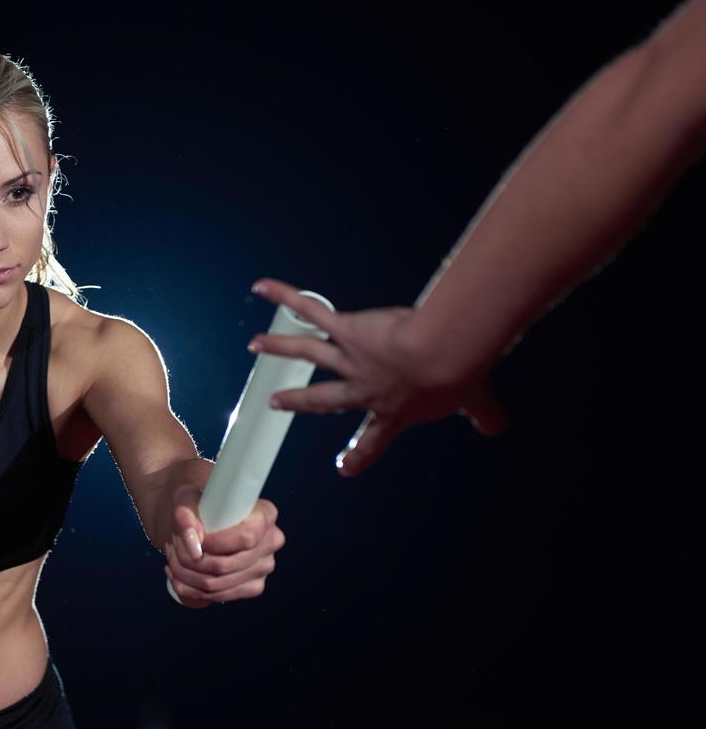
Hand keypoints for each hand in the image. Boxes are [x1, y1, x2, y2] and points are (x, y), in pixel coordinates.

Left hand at [163, 487, 282, 607]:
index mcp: (265, 514)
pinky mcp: (253, 587)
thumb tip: (195, 544)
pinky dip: (193, 590)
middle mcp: (272, 541)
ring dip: (188, 575)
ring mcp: (264, 567)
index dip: (217, 543)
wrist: (199, 522)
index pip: (247, 536)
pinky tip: (178, 576)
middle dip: (193, 560)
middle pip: (229, 564)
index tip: (195, 539)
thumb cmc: (197, 506)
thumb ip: (185, 515)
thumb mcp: (186, 500)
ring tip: (172, 559)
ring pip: (220, 583)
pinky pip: (221, 596)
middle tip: (173, 546)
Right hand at [248, 277, 507, 475]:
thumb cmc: (457, 377)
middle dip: (298, 401)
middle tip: (276, 403)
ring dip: (279, 347)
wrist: (440, 356)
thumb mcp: (478, 401)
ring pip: (306, 352)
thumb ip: (486, 415)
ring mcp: (350, 359)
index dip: (359, 454)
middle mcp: (363, 388)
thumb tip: (498, 426)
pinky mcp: (346, 331)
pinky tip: (263, 287)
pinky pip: (310, 312)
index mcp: (393, 410)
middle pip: (322, 398)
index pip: (374, 439)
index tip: (345, 466)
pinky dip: (286, 297)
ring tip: (256, 344)